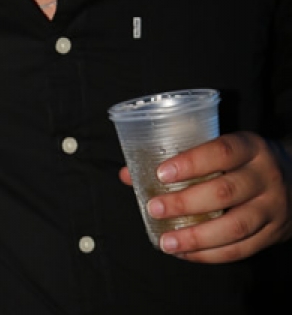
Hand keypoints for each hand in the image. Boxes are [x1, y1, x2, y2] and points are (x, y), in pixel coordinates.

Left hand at [119, 132, 291, 261]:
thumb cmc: (244, 162)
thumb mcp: (221, 150)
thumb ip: (179, 160)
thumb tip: (128, 175)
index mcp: (251, 148)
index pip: (222, 152)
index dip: (191, 163)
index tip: (161, 173)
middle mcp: (266, 176)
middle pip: (225, 192)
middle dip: (185, 203)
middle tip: (154, 208)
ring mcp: (273, 207)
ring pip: (235, 226)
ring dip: (196, 237)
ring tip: (166, 242)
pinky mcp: (274, 233)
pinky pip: (242, 249)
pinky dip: (210, 255)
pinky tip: (185, 253)